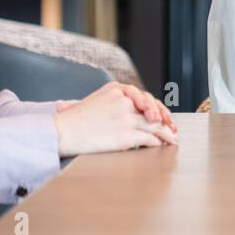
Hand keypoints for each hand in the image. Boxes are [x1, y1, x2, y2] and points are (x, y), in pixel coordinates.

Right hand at [52, 82, 178, 157]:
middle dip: (165, 120)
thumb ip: (115, 102)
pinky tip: (161, 146)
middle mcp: (124, 100)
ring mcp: (127, 118)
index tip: (163, 116)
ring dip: (166, 133)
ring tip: (173, 140)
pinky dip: (157, 142)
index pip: (144, 96)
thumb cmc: (74, 120)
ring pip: (154, 125)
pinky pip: (148, 138)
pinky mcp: (126, 135)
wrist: (62, 132)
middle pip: (153, 109)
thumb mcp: (96, 101)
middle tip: (173, 129)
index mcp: (117, 88)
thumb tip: (133, 110)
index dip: (157, 107)